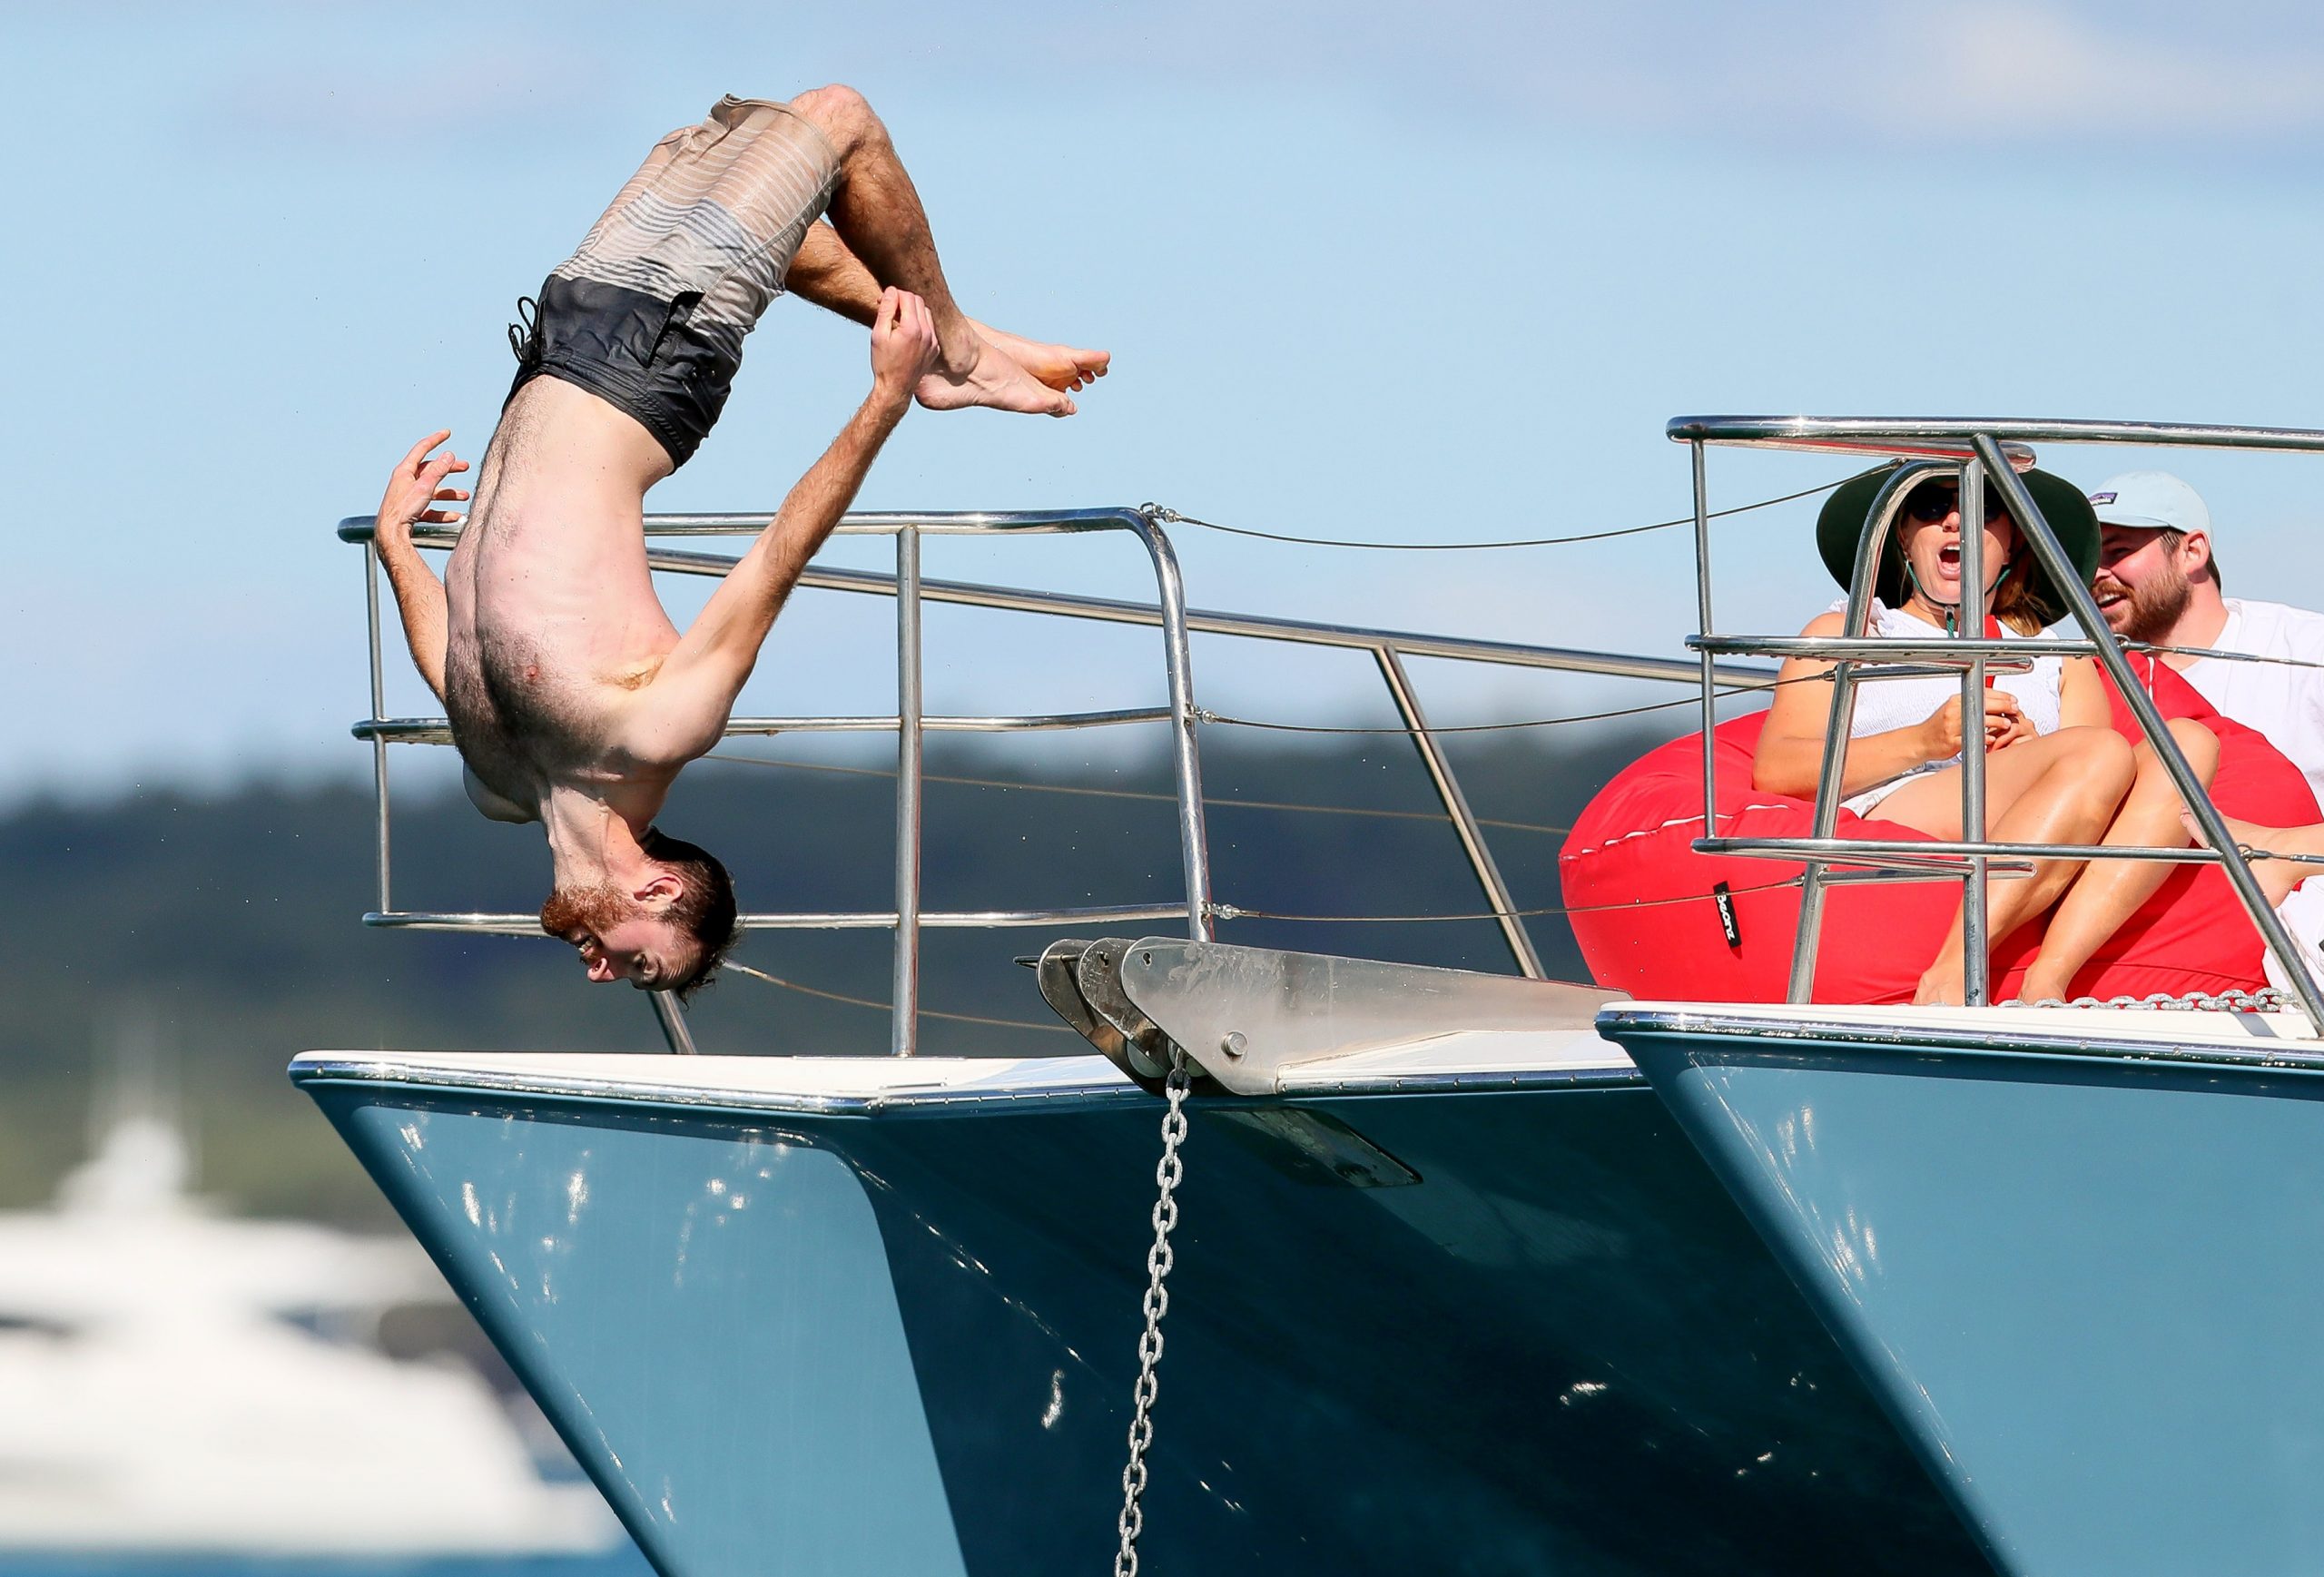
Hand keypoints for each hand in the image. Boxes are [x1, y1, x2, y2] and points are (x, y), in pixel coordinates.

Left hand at [376, 430, 469, 544]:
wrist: (391, 535)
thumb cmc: (403, 510)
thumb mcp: (424, 487)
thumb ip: (438, 470)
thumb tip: (449, 455)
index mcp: (405, 471)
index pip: (422, 449)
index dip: (436, 439)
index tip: (447, 433)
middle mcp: (405, 482)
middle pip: (430, 470)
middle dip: (449, 469)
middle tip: (464, 467)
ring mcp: (408, 497)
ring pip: (432, 491)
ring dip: (450, 493)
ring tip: (464, 496)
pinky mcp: (411, 512)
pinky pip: (431, 508)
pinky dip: (443, 511)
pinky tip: (455, 516)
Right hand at [869, 287, 940, 402]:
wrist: (896, 388)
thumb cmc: (883, 363)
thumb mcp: (878, 335)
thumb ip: (885, 310)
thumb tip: (891, 291)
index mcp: (912, 328)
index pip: (907, 296)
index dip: (893, 294)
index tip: (882, 301)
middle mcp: (927, 333)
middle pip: (918, 301)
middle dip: (903, 300)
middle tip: (889, 308)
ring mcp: (933, 341)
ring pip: (925, 312)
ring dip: (912, 310)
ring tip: (897, 320)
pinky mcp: (935, 348)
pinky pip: (930, 326)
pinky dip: (919, 323)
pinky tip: (907, 332)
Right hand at [1920, 691, 2030, 757]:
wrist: (1920, 741)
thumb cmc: (1938, 726)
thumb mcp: (1953, 708)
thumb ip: (1971, 703)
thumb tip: (1995, 700)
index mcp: (1955, 700)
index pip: (1983, 692)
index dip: (2002, 696)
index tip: (2013, 700)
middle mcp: (1953, 711)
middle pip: (1984, 704)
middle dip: (2004, 706)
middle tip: (2014, 710)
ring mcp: (1952, 726)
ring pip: (1981, 721)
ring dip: (1998, 722)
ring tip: (2007, 724)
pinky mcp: (1952, 741)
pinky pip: (1973, 738)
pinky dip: (1985, 738)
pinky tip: (1992, 738)